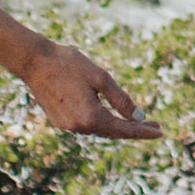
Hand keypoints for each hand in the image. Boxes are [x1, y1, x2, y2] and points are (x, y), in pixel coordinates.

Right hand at [24, 41, 162, 139]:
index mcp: (91, 117)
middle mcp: (80, 128)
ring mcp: (67, 127)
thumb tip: (138, 116)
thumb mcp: (100, 78)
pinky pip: (86, 124)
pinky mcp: (59, 122)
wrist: (33, 62)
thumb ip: (121, 99)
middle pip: (113, 132)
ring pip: (99, 129)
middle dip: (134, 129)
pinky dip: (100, 121)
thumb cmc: (68, 64)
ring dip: (117, 125)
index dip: (143, 132)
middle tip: (154, 126)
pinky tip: (108, 115)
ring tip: (134, 120)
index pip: (124, 130)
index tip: (160, 133)